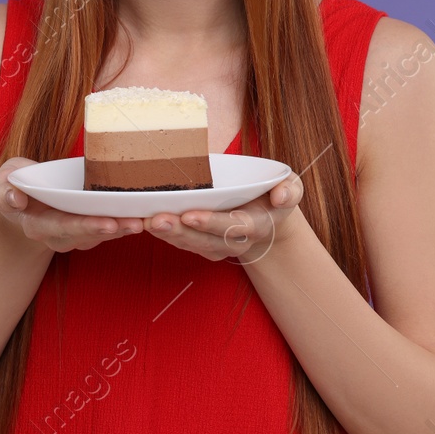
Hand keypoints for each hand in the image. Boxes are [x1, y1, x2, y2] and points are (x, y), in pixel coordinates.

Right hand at [0, 156, 147, 252]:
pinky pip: (113, 224)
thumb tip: (15, 199)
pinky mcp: (92, 224)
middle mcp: (61, 234)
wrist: (23, 197)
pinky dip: (129, 219)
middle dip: (114, 229)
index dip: (86, 226)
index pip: (64, 227)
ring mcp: (78, 232)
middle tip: (136, 223)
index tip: (107, 224)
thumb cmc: (14, 186)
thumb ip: (4, 192)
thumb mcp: (0, 184)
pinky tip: (148, 212)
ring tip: (148, 219)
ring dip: (127, 227)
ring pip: (106, 232)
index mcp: (38, 225)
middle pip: (90, 234)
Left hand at [145, 170, 305, 263]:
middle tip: (155, 219)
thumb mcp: (291, 188)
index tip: (190, 215)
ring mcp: (215, 246)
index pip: (231, 226)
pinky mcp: (200, 244)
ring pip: (188, 243)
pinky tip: (142, 222)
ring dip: (165, 234)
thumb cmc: (276, 195)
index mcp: (255, 226)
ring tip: (143, 221)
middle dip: (179, 231)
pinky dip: (162, 233)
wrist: (269, 217)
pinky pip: (180, 241)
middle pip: (203, 240)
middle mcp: (233, 241)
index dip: (211, 222)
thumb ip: (289, 190)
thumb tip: (280, 196)